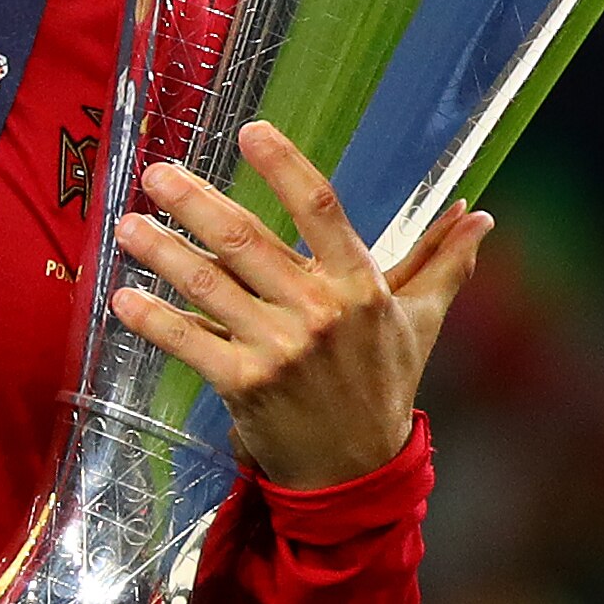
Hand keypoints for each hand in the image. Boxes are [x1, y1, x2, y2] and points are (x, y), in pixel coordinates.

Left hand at [110, 119, 491, 488]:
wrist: (356, 472)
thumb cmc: (382, 383)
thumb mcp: (419, 321)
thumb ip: (443, 263)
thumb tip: (480, 216)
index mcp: (361, 286)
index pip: (322, 209)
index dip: (285, 167)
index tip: (252, 131)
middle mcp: (318, 313)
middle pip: (247, 242)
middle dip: (196, 203)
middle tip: (157, 173)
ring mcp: (278, 349)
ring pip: (209, 286)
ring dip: (161, 251)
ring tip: (127, 224)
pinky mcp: (243, 384)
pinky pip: (189, 341)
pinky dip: (152, 319)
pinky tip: (122, 297)